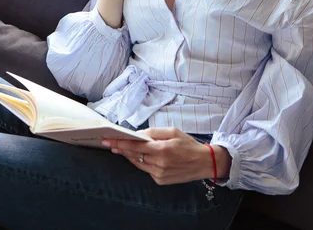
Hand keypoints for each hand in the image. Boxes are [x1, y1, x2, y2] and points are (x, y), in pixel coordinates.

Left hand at [102, 127, 216, 184]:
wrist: (203, 162)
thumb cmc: (188, 144)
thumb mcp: (172, 131)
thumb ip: (153, 132)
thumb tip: (138, 135)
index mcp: (162, 149)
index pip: (135, 146)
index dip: (120, 143)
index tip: (108, 140)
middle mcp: (160, 163)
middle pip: (134, 156)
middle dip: (121, 149)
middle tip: (109, 143)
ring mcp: (160, 174)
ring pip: (138, 164)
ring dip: (129, 156)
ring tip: (120, 149)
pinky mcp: (160, 180)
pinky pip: (146, 170)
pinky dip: (141, 162)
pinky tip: (139, 156)